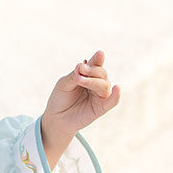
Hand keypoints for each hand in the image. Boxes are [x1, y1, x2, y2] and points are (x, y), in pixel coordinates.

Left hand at [41, 50, 120, 168]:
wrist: (56, 118)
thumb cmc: (60, 99)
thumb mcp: (64, 84)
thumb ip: (74, 75)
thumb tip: (84, 63)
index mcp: (88, 75)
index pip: (96, 65)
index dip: (97, 60)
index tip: (99, 54)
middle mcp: (96, 84)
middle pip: (102, 74)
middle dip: (92, 71)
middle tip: (80, 72)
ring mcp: (99, 96)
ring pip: (105, 85)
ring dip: (94, 82)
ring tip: (80, 81)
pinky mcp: (101, 108)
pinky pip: (112, 101)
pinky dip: (115, 95)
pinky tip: (117, 88)